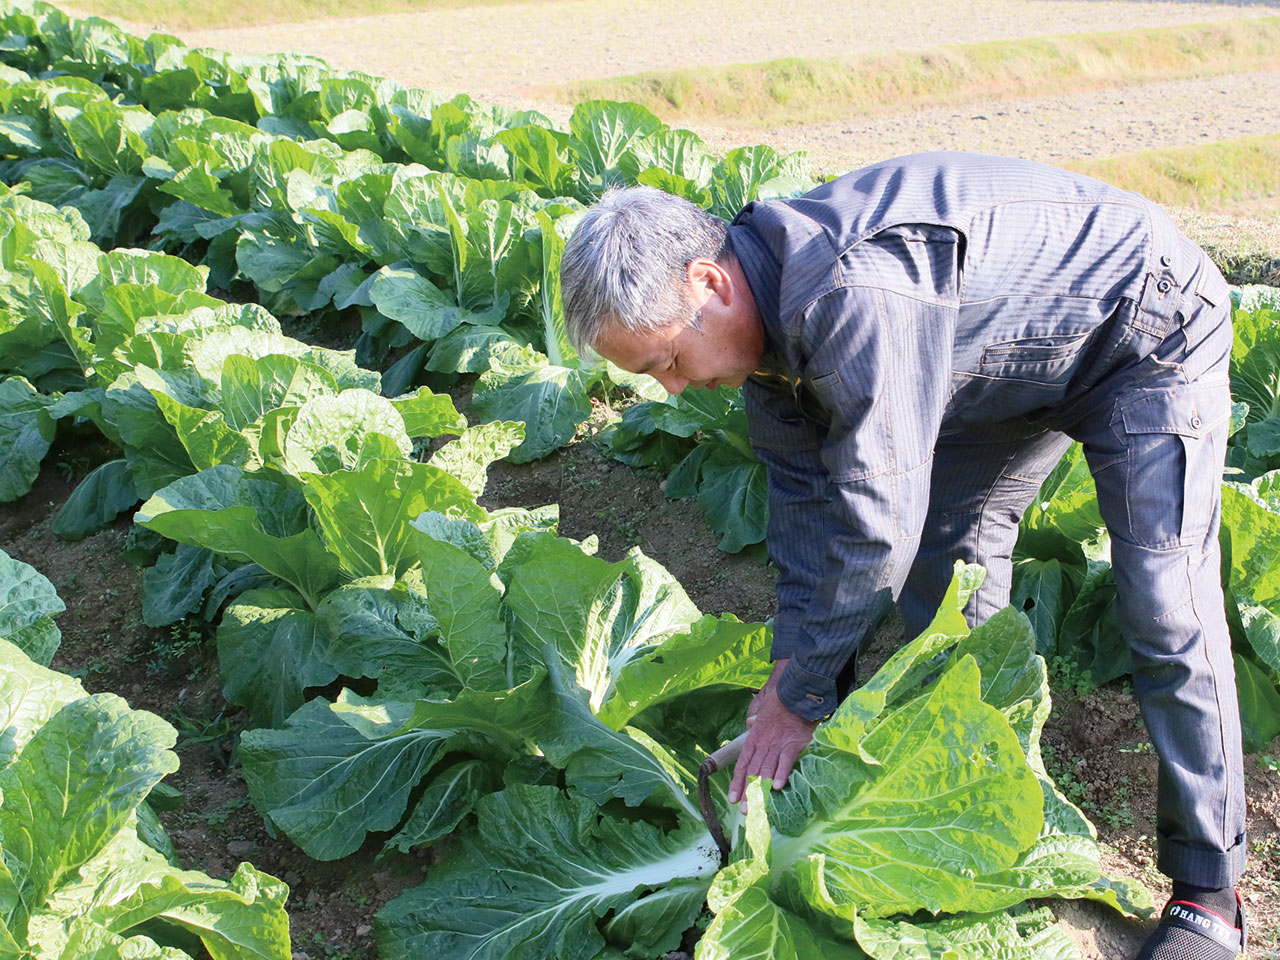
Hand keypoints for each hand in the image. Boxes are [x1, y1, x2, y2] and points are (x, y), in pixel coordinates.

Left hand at [727, 659, 817, 807]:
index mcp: (753, 739)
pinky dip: (781, 774)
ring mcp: (777, 745)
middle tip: (744, 811)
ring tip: (757, 806)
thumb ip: (755, 722)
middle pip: (752, 772)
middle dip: (747, 793)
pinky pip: (785, 762)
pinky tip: (778, 787)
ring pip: (766, 770)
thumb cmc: (780, 706)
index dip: (736, 782)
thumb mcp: (762, 714)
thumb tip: (749, 724)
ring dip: (761, 789)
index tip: (733, 799)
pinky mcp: (792, 745)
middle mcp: (762, 745)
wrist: (795, 696)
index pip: (742, 764)